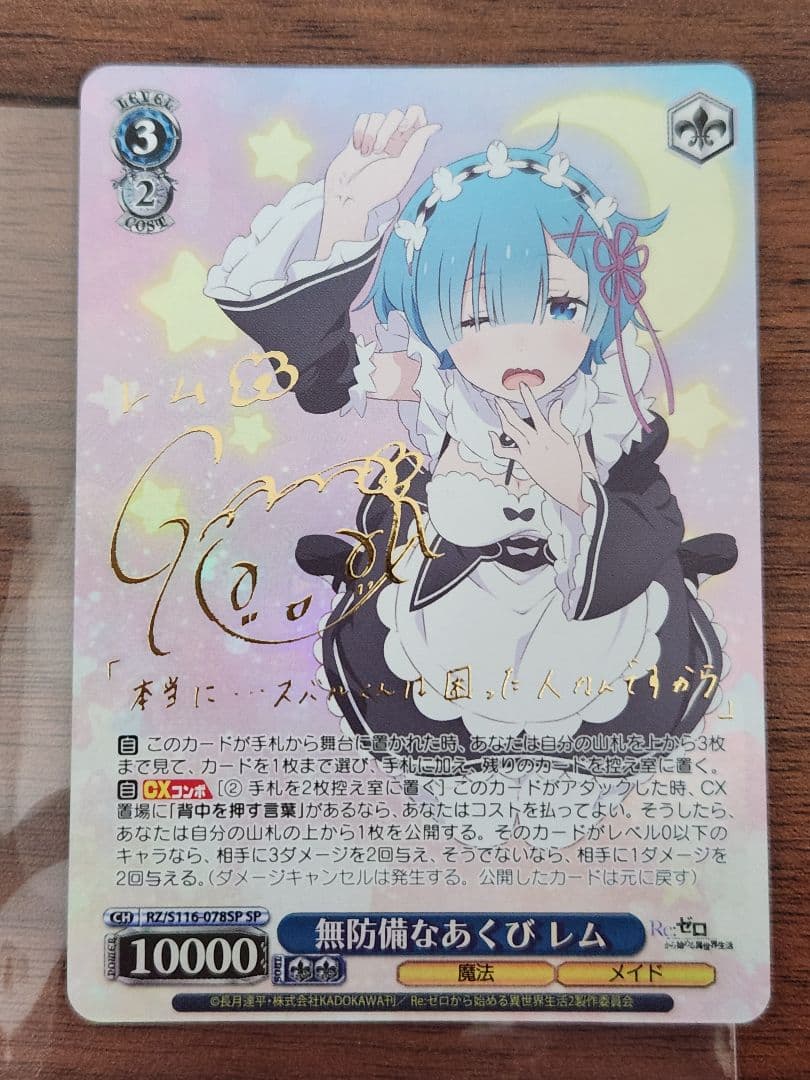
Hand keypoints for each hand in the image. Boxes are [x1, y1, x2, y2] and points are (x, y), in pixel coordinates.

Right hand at [316, 106, 440, 257]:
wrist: (348, 194)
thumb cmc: (376, 187)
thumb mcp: (402, 167)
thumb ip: (418, 144)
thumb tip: (435, 127)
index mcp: (407, 149)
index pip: (417, 117)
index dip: (412, 117)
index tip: (403, 130)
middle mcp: (393, 142)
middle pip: (396, 114)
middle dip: (388, 129)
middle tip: (381, 149)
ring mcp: (376, 138)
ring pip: (379, 116)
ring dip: (372, 134)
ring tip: (367, 154)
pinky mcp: (360, 136)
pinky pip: (364, 118)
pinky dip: (360, 131)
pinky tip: (358, 148)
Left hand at [490, 383, 587, 513]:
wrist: (569, 487)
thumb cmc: (572, 464)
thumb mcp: (569, 440)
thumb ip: (559, 421)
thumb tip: (556, 403)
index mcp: (548, 435)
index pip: (535, 411)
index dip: (527, 397)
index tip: (522, 385)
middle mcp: (535, 442)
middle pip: (515, 421)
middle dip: (505, 407)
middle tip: (498, 397)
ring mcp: (527, 452)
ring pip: (509, 432)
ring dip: (502, 418)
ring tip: (498, 408)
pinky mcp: (522, 462)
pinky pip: (504, 453)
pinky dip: (495, 444)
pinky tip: (491, 434)